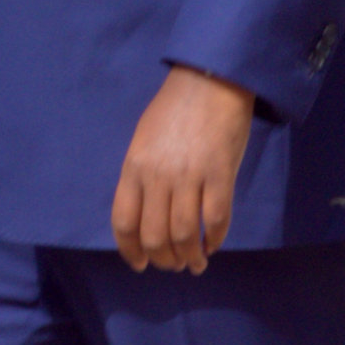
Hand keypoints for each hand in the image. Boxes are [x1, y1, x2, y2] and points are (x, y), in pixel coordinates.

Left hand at [110, 64, 254, 272]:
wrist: (210, 79)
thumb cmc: (174, 109)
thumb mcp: (143, 140)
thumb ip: (141, 176)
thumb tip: (145, 215)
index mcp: (134, 167)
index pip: (124, 222)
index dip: (131, 251)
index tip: (140, 264)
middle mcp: (158, 176)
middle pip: (155, 236)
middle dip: (163, 260)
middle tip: (173, 265)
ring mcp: (190, 176)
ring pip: (185, 235)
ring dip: (189, 257)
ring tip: (195, 263)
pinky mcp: (220, 174)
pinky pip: (216, 219)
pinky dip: (215, 240)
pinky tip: (213, 245)